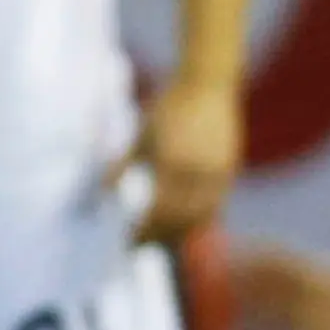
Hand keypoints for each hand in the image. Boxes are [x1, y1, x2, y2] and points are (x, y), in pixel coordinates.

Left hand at [132, 74, 240, 242]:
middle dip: (158, 237)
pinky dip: (198, 218)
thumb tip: (100, 195)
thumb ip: (122, 166)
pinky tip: (183, 222)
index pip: (156, 212)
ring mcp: (217, 174)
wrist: (209, 82)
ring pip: (199, 217)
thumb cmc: (170, 105)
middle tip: (139, 246)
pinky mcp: (229, 171)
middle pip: (178, 221)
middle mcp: (197, 173)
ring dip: (179, 232)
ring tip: (159, 239)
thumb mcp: (141, 134)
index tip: (127, 242)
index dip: (142, 231)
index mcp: (172, 163)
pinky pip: (214, 206)